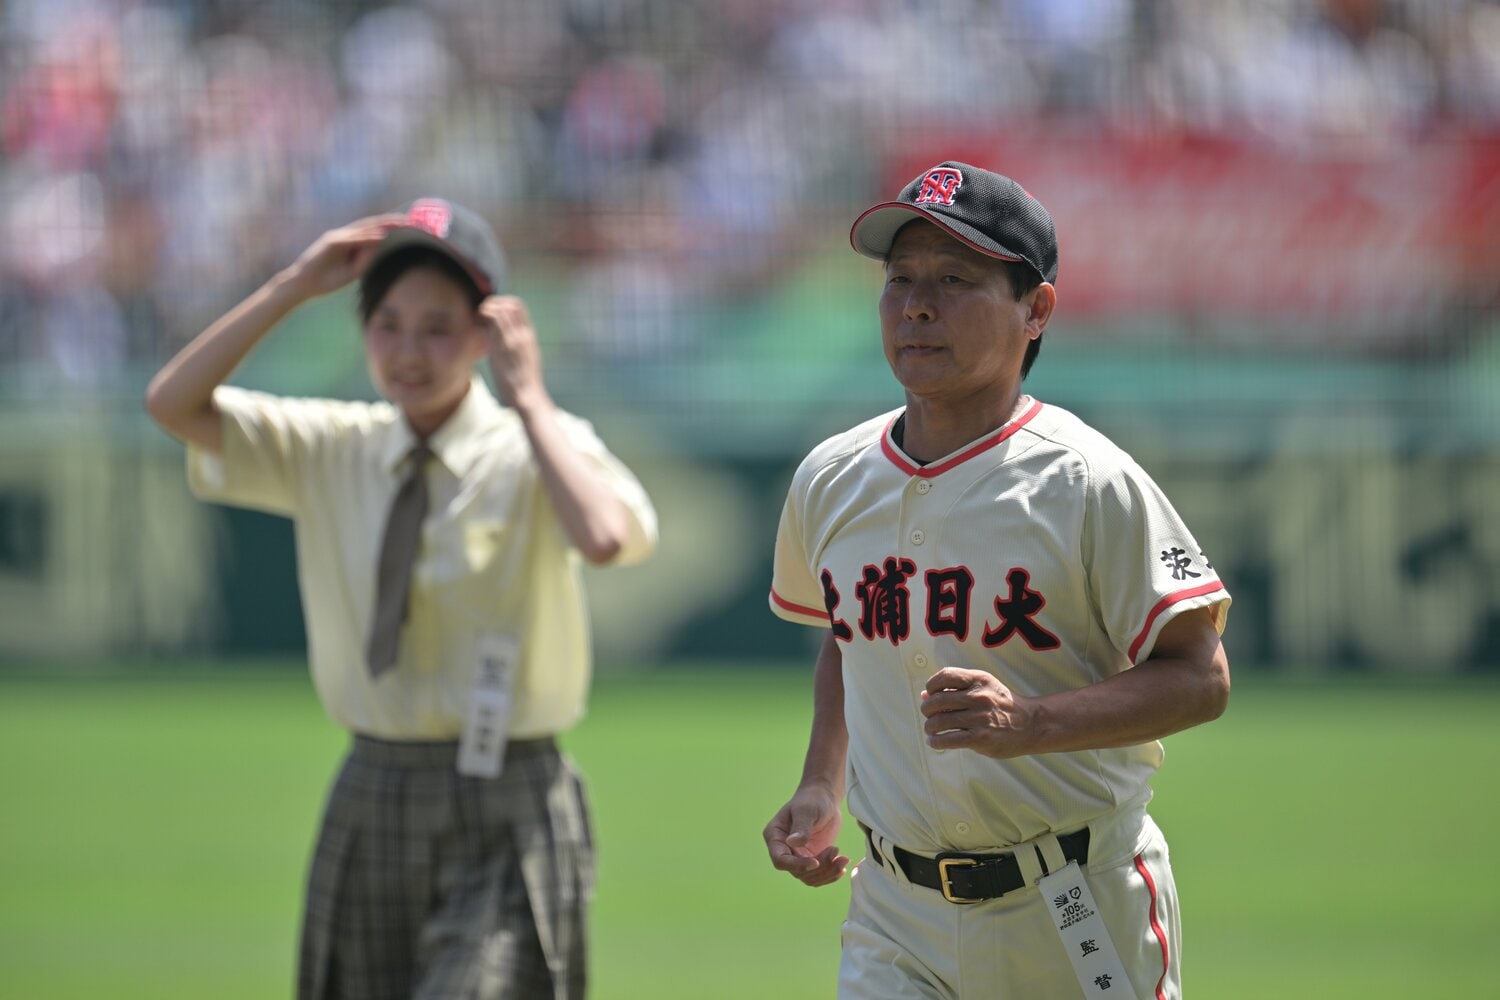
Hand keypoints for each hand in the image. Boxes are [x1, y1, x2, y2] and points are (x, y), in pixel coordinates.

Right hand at [283, 215, 404, 298]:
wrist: (303, 285)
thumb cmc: (327, 280)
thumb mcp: (352, 272)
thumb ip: (365, 261)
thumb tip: (380, 248)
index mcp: (351, 243)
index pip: (373, 231)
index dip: (390, 228)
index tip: (409, 227)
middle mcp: (345, 236)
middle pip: (371, 225)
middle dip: (391, 222)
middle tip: (411, 220)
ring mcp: (337, 237)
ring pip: (363, 228)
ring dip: (382, 225)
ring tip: (400, 223)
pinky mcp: (330, 243)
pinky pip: (351, 239)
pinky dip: (366, 238)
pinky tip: (380, 238)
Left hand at [476, 295, 545, 409]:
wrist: (527, 394)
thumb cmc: (522, 382)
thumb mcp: (522, 360)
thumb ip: (513, 346)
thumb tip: (497, 337)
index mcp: (529, 336)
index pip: (520, 308)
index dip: (505, 302)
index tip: (492, 308)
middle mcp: (523, 334)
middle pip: (513, 303)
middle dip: (496, 300)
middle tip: (483, 308)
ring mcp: (514, 337)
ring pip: (503, 308)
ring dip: (489, 305)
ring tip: (479, 312)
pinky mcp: (504, 344)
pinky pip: (496, 319)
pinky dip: (485, 313)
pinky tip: (477, 318)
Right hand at [763, 784, 848, 886]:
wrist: (823, 798)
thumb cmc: (811, 799)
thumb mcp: (806, 811)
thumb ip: (801, 827)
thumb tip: (792, 843)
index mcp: (775, 837)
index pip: (780, 860)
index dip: (797, 865)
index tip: (816, 862)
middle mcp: (784, 850)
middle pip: (797, 872)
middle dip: (819, 867)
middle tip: (835, 851)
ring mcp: (798, 857)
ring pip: (810, 877)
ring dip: (827, 873)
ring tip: (843, 859)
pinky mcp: (812, 859)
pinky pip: (820, 875)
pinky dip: (831, 873)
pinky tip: (842, 865)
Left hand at [920, 667, 1037, 758]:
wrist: (1031, 724)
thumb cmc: (1001, 704)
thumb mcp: (984, 687)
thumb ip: (956, 689)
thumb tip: (924, 695)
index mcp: (979, 679)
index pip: (944, 676)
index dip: (931, 686)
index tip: (931, 694)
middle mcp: (979, 696)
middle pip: (936, 701)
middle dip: (927, 710)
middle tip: (929, 715)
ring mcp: (979, 718)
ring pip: (938, 722)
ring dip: (929, 727)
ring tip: (931, 730)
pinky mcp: (980, 738)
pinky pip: (947, 740)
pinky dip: (936, 742)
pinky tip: (935, 742)